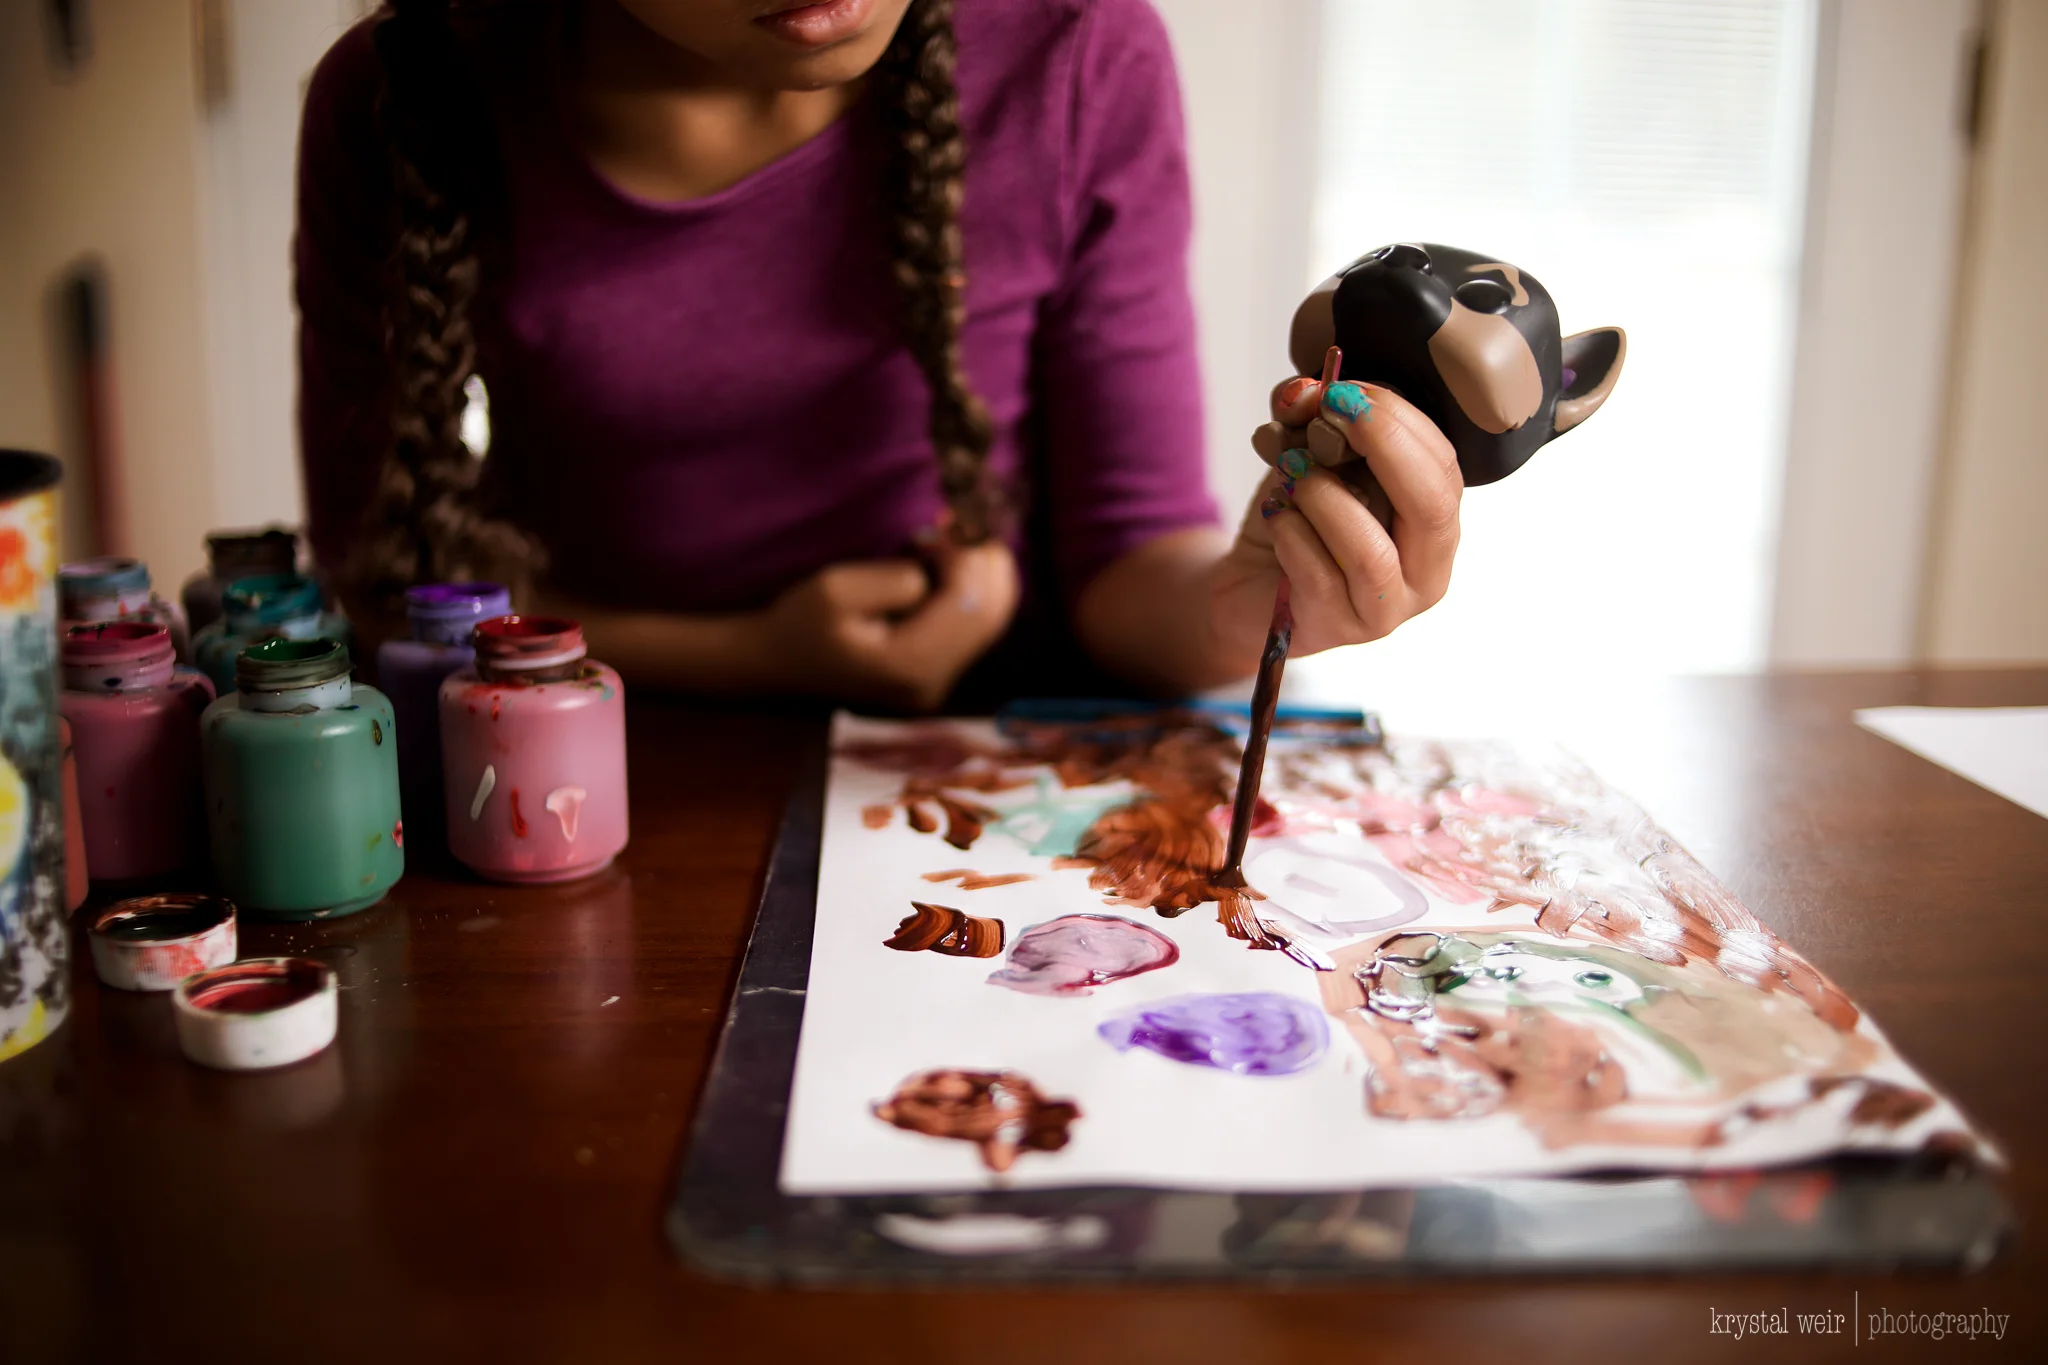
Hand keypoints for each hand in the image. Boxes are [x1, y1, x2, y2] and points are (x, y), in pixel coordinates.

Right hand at [752, 540, 1019, 711]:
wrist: (780, 661)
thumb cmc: (802, 622)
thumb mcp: (834, 589)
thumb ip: (892, 580)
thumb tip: (934, 572)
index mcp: (911, 664)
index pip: (969, 604)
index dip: (969, 557)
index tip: (945, 522)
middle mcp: (934, 680)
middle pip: (993, 615)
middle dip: (987, 563)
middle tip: (962, 523)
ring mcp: (938, 680)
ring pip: (992, 620)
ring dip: (984, 574)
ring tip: (958, 537)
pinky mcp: (936, 670)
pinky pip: (974, 627)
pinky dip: (974, 589)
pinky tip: (953, 562)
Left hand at [1209, 375, 1461, 658]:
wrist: (1248, 588)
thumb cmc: (1298, 523)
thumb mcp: (1308, 457)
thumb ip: (1311, 418)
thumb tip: (1308, 390)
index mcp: (1435, 522)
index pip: (1442, 466)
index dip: (1399, 419)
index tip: (1347, 389)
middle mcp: (1426, 571)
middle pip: (1431, 507)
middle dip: (1384, 445)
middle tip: (1332, 411)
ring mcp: (1385, 610)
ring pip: (1372, 551)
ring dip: (1325, 497)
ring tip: (1292, 475)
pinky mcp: (1336, 629)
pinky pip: (1319, 576)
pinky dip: (1292, 533)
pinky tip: (1277, 515)